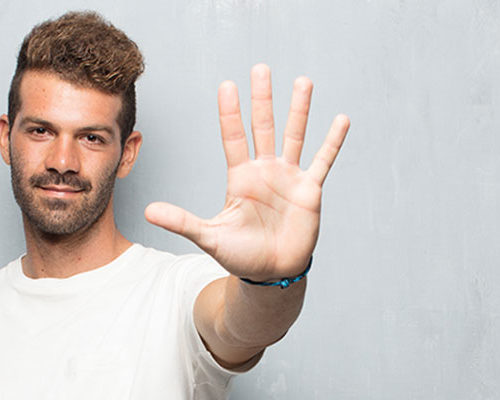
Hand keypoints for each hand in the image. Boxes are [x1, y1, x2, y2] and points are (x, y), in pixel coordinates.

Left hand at [145, 64, 348, 281]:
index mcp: (240, 177)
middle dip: (262, 99)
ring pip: (294, 136)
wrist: (272, 272)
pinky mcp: (310, 190)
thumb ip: (182, 221)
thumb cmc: (241, 255)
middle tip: (260, 68)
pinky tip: (341, 119)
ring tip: (302, 81)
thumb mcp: (210, 236)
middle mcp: (265, 171)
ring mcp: (289, 178)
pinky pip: (323, 160)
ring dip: (299, 110)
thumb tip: (147, 210)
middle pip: (263, 127)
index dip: (230, 113)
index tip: (226, 85)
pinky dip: (332, 141)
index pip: (234, 137)